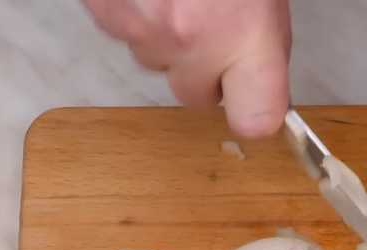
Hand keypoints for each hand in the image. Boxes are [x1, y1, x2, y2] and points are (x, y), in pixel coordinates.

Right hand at [82, 0, 291, 137]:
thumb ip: (262, 45)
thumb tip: (258, 78)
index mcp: (247, 37)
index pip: (255, 121)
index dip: (253, 112)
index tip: (251, 102)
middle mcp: (194, 41)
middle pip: (193, 95)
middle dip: (201, 71)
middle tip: (209, 25)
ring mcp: (145, 27)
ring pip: (152, 59)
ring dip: (163, 37)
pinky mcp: (105, 10)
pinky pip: (120, 29)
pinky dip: (130, 11)